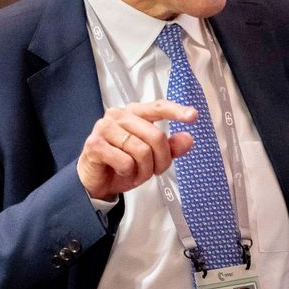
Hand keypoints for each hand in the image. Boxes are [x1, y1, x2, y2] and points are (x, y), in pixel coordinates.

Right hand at [77, 100, 196, 200]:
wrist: (96, 182)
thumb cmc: (121, 164)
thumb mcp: (151, 158)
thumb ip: (170, 147)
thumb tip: (188, 139)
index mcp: (133, 113)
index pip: (158, 107)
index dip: (176, 111)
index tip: (193, 115)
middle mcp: (119, 116)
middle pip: (156, 136)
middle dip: (160, 160)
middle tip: (154, 170)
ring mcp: (105, 128)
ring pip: (142, 151)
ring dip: (143, 170)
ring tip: (135, 172)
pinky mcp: (95, 144)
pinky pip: (125, 161)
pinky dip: (128, 172)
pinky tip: (120, 171)